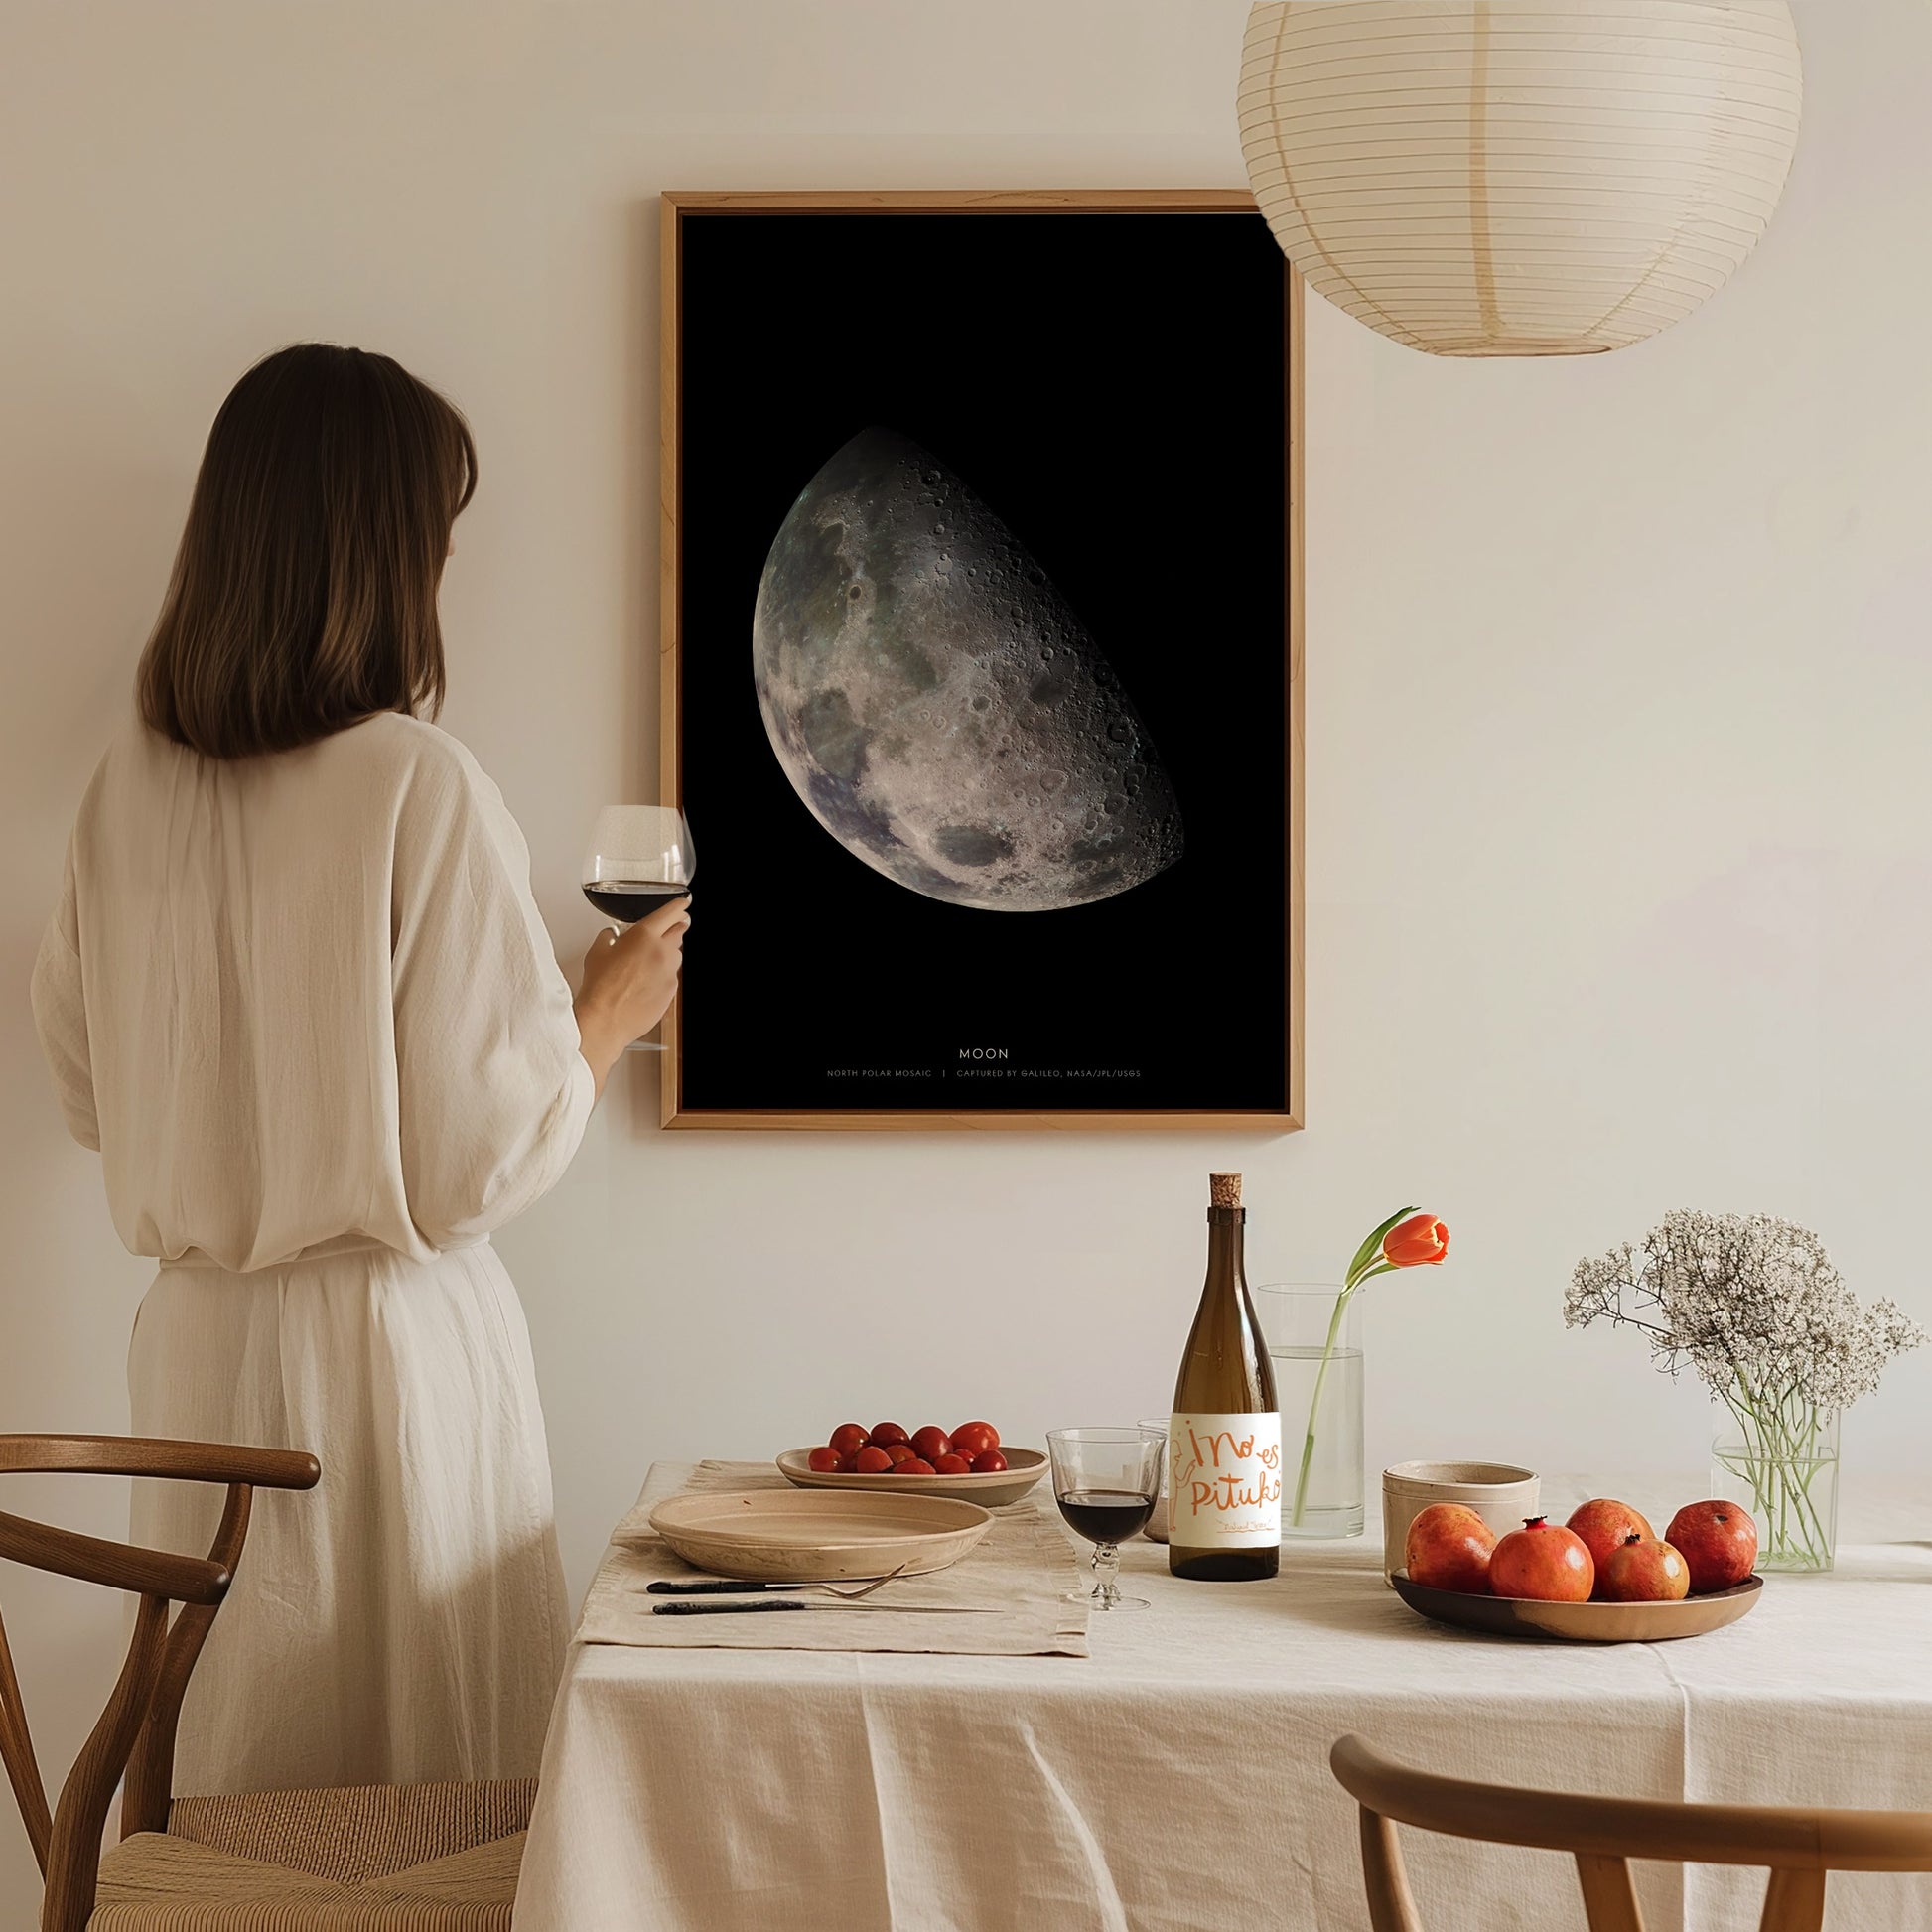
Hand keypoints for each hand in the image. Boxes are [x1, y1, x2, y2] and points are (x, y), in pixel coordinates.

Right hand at [574, 896, 689, 1095]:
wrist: (605, 1019)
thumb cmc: (600, 987)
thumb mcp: (597, 952)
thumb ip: (609, 937)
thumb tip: (611, 935)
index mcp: (645, 935)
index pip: (671, 912)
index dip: (679, 905)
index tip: (683, 904)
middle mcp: (662, 952)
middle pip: (679, 931)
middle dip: (676, 927)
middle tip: (670, 928)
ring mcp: (669, 973)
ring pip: (677, 955)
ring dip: (668, 953)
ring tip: (648, 961)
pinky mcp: (671, 992)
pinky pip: (672, 977)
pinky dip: (663, 975)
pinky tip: (646, 982)